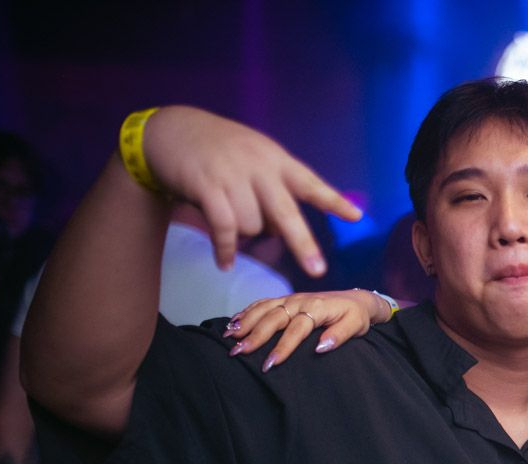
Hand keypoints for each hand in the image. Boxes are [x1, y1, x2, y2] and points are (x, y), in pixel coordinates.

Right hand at [140, 105, 360, 276]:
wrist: (171, 129)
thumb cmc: (220, 150)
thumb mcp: (254, 157)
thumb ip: (273, 189)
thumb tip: (281, 232)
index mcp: (276, 160)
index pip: (310, 183)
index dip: (334, 201)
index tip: (356, 217)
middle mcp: (259, 167)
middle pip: (287, 213)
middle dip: (303, 244)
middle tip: (318, 271)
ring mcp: (233, 176)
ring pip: (251, 226)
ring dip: (243, 233)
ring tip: (228, 215)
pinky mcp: (207, 187)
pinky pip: (224, 229)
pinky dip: (225, 250)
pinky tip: (225, 263)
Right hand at [225, 289, 388, 369]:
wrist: (356, 299)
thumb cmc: (356, 316)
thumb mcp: (356, 326)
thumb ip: (340, 335)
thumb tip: (321, 348)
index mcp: (317, 308)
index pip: (296, 329)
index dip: (282, 347)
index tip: (270, 364)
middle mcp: (299, 301)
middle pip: (273, 318)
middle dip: (254, 336)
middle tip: (238, 352)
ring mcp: (290, 299)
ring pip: (263, 309)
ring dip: (245, 322)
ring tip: (229, 338)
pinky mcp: (285, 299)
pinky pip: (262, 303)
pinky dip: (247, 312)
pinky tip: (233, 323)